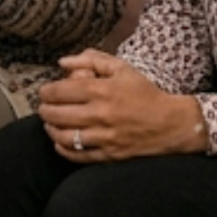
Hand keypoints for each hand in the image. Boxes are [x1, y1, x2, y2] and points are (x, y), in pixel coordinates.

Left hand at [35, 49, 207, 161]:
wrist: (172, 123)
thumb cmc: (145, 93)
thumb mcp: (121, 68)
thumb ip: (91, 60)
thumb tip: (62, 62)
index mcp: (102, 90)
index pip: (59, 91)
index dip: (45, 91)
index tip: (44, 92)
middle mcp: (100, 114)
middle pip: (57, 114)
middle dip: (44, 110)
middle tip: (43, 107)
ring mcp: (105, 137)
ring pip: (64, 137)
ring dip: (51, 130)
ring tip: (49, 124)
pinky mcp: (110, 155)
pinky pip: (78, 156)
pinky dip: (63, 149)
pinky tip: (59, 143)